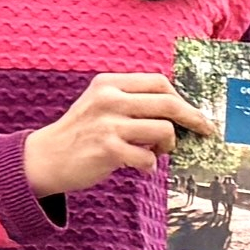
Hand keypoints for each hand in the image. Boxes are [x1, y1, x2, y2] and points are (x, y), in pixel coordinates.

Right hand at [22, 72, 216, 196]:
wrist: (45, 158)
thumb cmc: (79, 133)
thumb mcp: (100, 104)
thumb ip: (131, 101)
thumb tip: (176, 110)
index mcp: (109, 83)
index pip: (159, 82)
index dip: (181, 98)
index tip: (192, 113)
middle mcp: (109, 99)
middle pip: (168, 103)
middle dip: (192, 118)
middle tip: (204, 131)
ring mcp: (108, 124)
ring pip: (163, 130)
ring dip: (168, 146)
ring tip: (156, 153)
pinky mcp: (107, 150)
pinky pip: (148, 158)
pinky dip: (150, 166)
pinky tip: (141, 167)